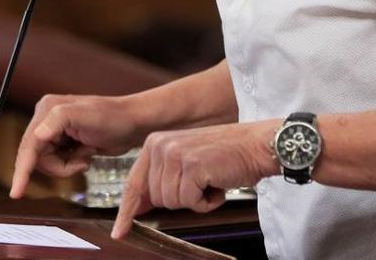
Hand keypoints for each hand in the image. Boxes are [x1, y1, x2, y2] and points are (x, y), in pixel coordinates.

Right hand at [9, 94, 145, 198]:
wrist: (133, 124)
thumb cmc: (113, 117)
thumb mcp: (86, 116)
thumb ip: (59, 120)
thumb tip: (37, 135)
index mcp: (47, 109)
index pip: (29, 145)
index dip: (22, 169)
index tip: (17, 192)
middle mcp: (47, 119)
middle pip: (37, 158)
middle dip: (60, 166)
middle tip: (82, 161)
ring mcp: (55, 132)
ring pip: (48, 164)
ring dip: (68, 165)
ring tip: (86, 154)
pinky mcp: (64, 143)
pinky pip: (58, 164)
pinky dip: (72, 165)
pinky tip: (87, 154)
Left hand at [111, 121, 279, 239]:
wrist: (256, 145)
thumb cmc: (225, 156)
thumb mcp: (186, 163)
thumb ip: (160, 181)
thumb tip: (137, 205)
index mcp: (154, 143)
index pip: (135, 183)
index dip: (127, 211)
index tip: (119, 232)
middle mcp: (160, 145)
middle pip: (157, 199)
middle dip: (182, 199)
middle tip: (202, 181)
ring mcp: (175, 154)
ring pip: (173, 203)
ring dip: (196, 200)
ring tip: (211, 180)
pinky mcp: (192, 166)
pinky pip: (191, 202)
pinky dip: (208, 202)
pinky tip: (218, 184)